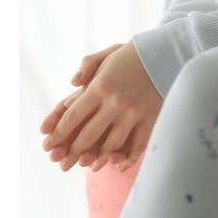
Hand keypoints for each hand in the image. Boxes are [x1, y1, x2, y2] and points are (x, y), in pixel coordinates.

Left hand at [41, 41, 162, 172]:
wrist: (168, 53)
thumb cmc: (133, 54)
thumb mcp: (107, 54)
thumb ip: (86, 66)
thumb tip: (72, 84)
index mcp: (100, 86)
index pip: (72, 116)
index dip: (58, 133)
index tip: (49, 143)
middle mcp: (115, 102)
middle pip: (88, 134)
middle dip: (73, 150)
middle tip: (63, 160)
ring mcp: (134, 112)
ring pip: (112, 144)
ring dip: (98, 157)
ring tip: (89, 164)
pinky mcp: (152, 117)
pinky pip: (138, 145)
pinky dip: (127, 159)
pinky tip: (118, 165)